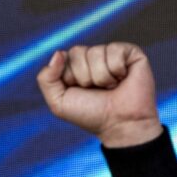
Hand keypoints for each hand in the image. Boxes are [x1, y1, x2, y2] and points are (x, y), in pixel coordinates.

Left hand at [37, 42, 161, 148]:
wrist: (120, 126)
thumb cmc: (91, 115)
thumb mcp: (58, 102)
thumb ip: (46, 79)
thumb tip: (58, 53)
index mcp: (75, 65)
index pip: (63, 57)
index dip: (70, 77)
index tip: (81, 92)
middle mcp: (92, 57)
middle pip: (77, 52)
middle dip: (84, 77)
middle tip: (98, 91)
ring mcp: (111, 53)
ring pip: (96, 52)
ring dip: (102, 77)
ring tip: (111, 87)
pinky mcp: (130, 53)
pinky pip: (115, 51)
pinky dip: (116, 70)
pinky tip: (122, 79)